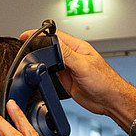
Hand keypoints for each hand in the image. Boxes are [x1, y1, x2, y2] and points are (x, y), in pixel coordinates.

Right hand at [20, 29, 135, 131]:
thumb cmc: (105, 81)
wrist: (110, 101)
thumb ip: (66, 54)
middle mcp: (72, 56)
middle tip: (25, 49)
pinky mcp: (66, 80)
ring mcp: (69, 68)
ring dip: (42, 62)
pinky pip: (52, 75)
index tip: (26, 34)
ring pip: (50, 61)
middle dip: (38, 47)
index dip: (39, 34)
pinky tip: (43, 76)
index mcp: (77, 47)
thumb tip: (52, 44)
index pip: (55, 36)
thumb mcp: (83, 65)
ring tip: (33, 62)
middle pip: (50, 48)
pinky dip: (45, 75)